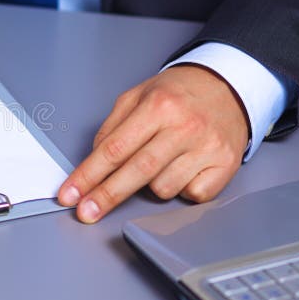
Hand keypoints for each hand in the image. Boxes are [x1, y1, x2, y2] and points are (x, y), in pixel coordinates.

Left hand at [57, 64, 249, 222]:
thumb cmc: (178, 93)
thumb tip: (94, 161)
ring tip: (162, 159)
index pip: (114, 149)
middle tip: (85, 212)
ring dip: (152, 184)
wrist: (228, 87)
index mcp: (158, 106)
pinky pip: (191, 194)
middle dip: (106, 196)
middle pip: (137, 172)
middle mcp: (185, 127)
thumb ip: (112, 127)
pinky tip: (185, 166)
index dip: (88, 175)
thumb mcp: (137, 96)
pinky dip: (182, 187)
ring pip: (163, 189)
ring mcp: (208, 148)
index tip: (70, 194)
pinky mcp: (226, 165)